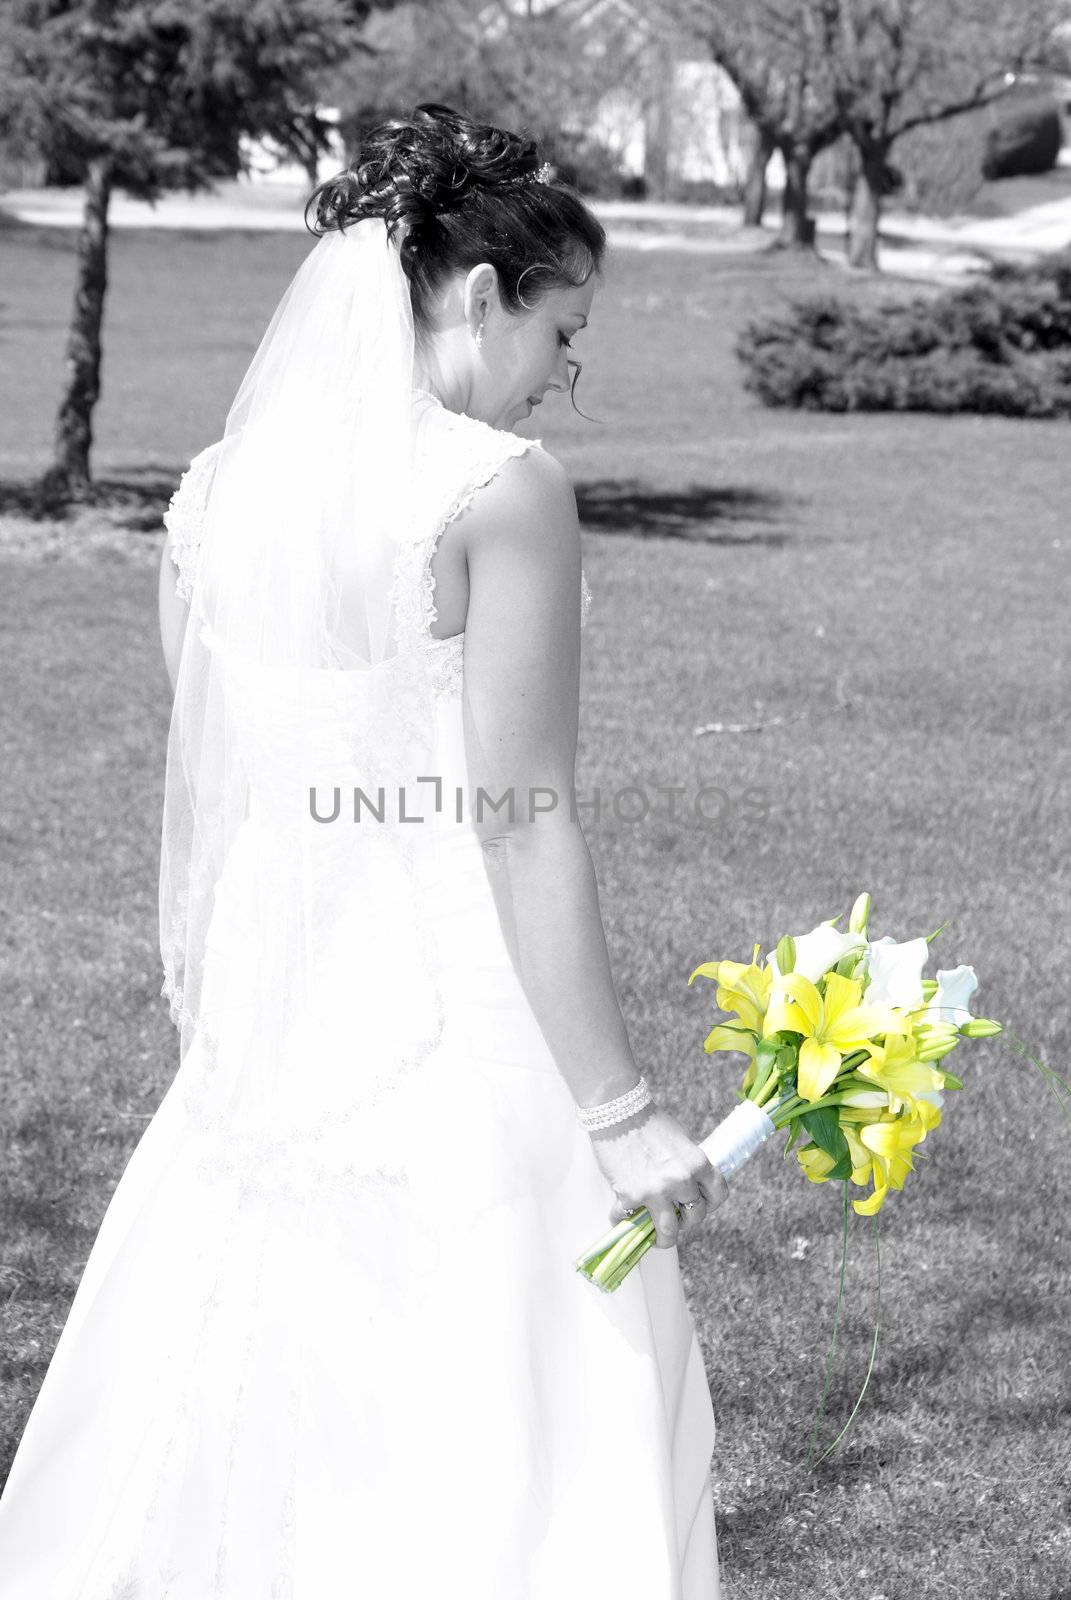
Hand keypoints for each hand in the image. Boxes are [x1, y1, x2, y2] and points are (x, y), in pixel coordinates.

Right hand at [588, 1105, 728, 1248]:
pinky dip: (622, 1220)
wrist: (618, 1112)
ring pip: (669, 1232)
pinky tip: (620, 1217)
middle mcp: (681, 1180)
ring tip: (657, 1238)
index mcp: (698, 1164)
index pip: (719, 1195)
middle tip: (676, 1220)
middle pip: (695, 1216)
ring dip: (664, 1238)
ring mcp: (656, 1191)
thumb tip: (691, 1185)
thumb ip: (689, 1165)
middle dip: (686, 1222)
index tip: (702, 1206)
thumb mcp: (681, 1141)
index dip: (711, 1204)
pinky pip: (628, 1220)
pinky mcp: (631, 1196)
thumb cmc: (649, 1121)